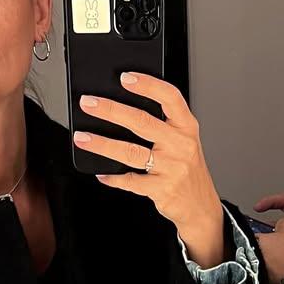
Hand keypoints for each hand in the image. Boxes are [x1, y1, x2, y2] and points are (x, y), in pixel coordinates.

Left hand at [74, 75, 225, 267]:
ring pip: (131, 152)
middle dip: (111, 110)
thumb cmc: (187, 169)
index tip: (125, 77)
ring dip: (103, 144)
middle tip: (88, 103)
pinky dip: (113, 177)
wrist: (200, 207)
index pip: (169, 97)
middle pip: (142, 121)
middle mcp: (181, 145)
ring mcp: (171, 168)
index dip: (147, 84)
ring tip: (83, 137)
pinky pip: (131, 181)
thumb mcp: (184, 141)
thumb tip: (122, 108)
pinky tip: (101, 172)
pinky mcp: (162, 189)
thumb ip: (163, 124)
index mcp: (187, 127)